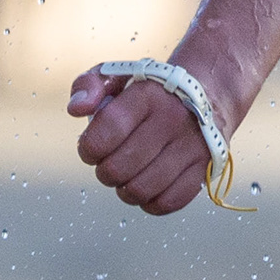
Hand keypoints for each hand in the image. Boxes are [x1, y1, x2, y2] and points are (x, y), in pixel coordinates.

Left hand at [67, 65, 210, 214]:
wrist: (202, 91)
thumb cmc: (147, 90)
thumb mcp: (114, 75)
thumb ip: (87, 86)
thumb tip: (75, 111)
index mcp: (146, 95)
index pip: (110, 128)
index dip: (90, 147)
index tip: (88, 151)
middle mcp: (172, 119)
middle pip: (122, 165)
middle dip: (104, 172)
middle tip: (105, 166)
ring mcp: (191, 146)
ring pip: (144, 188)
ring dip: (124, 191)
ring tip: (123, 180)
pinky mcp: (204, 168)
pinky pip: (170, 201)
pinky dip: (150, 203)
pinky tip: (144, 190)